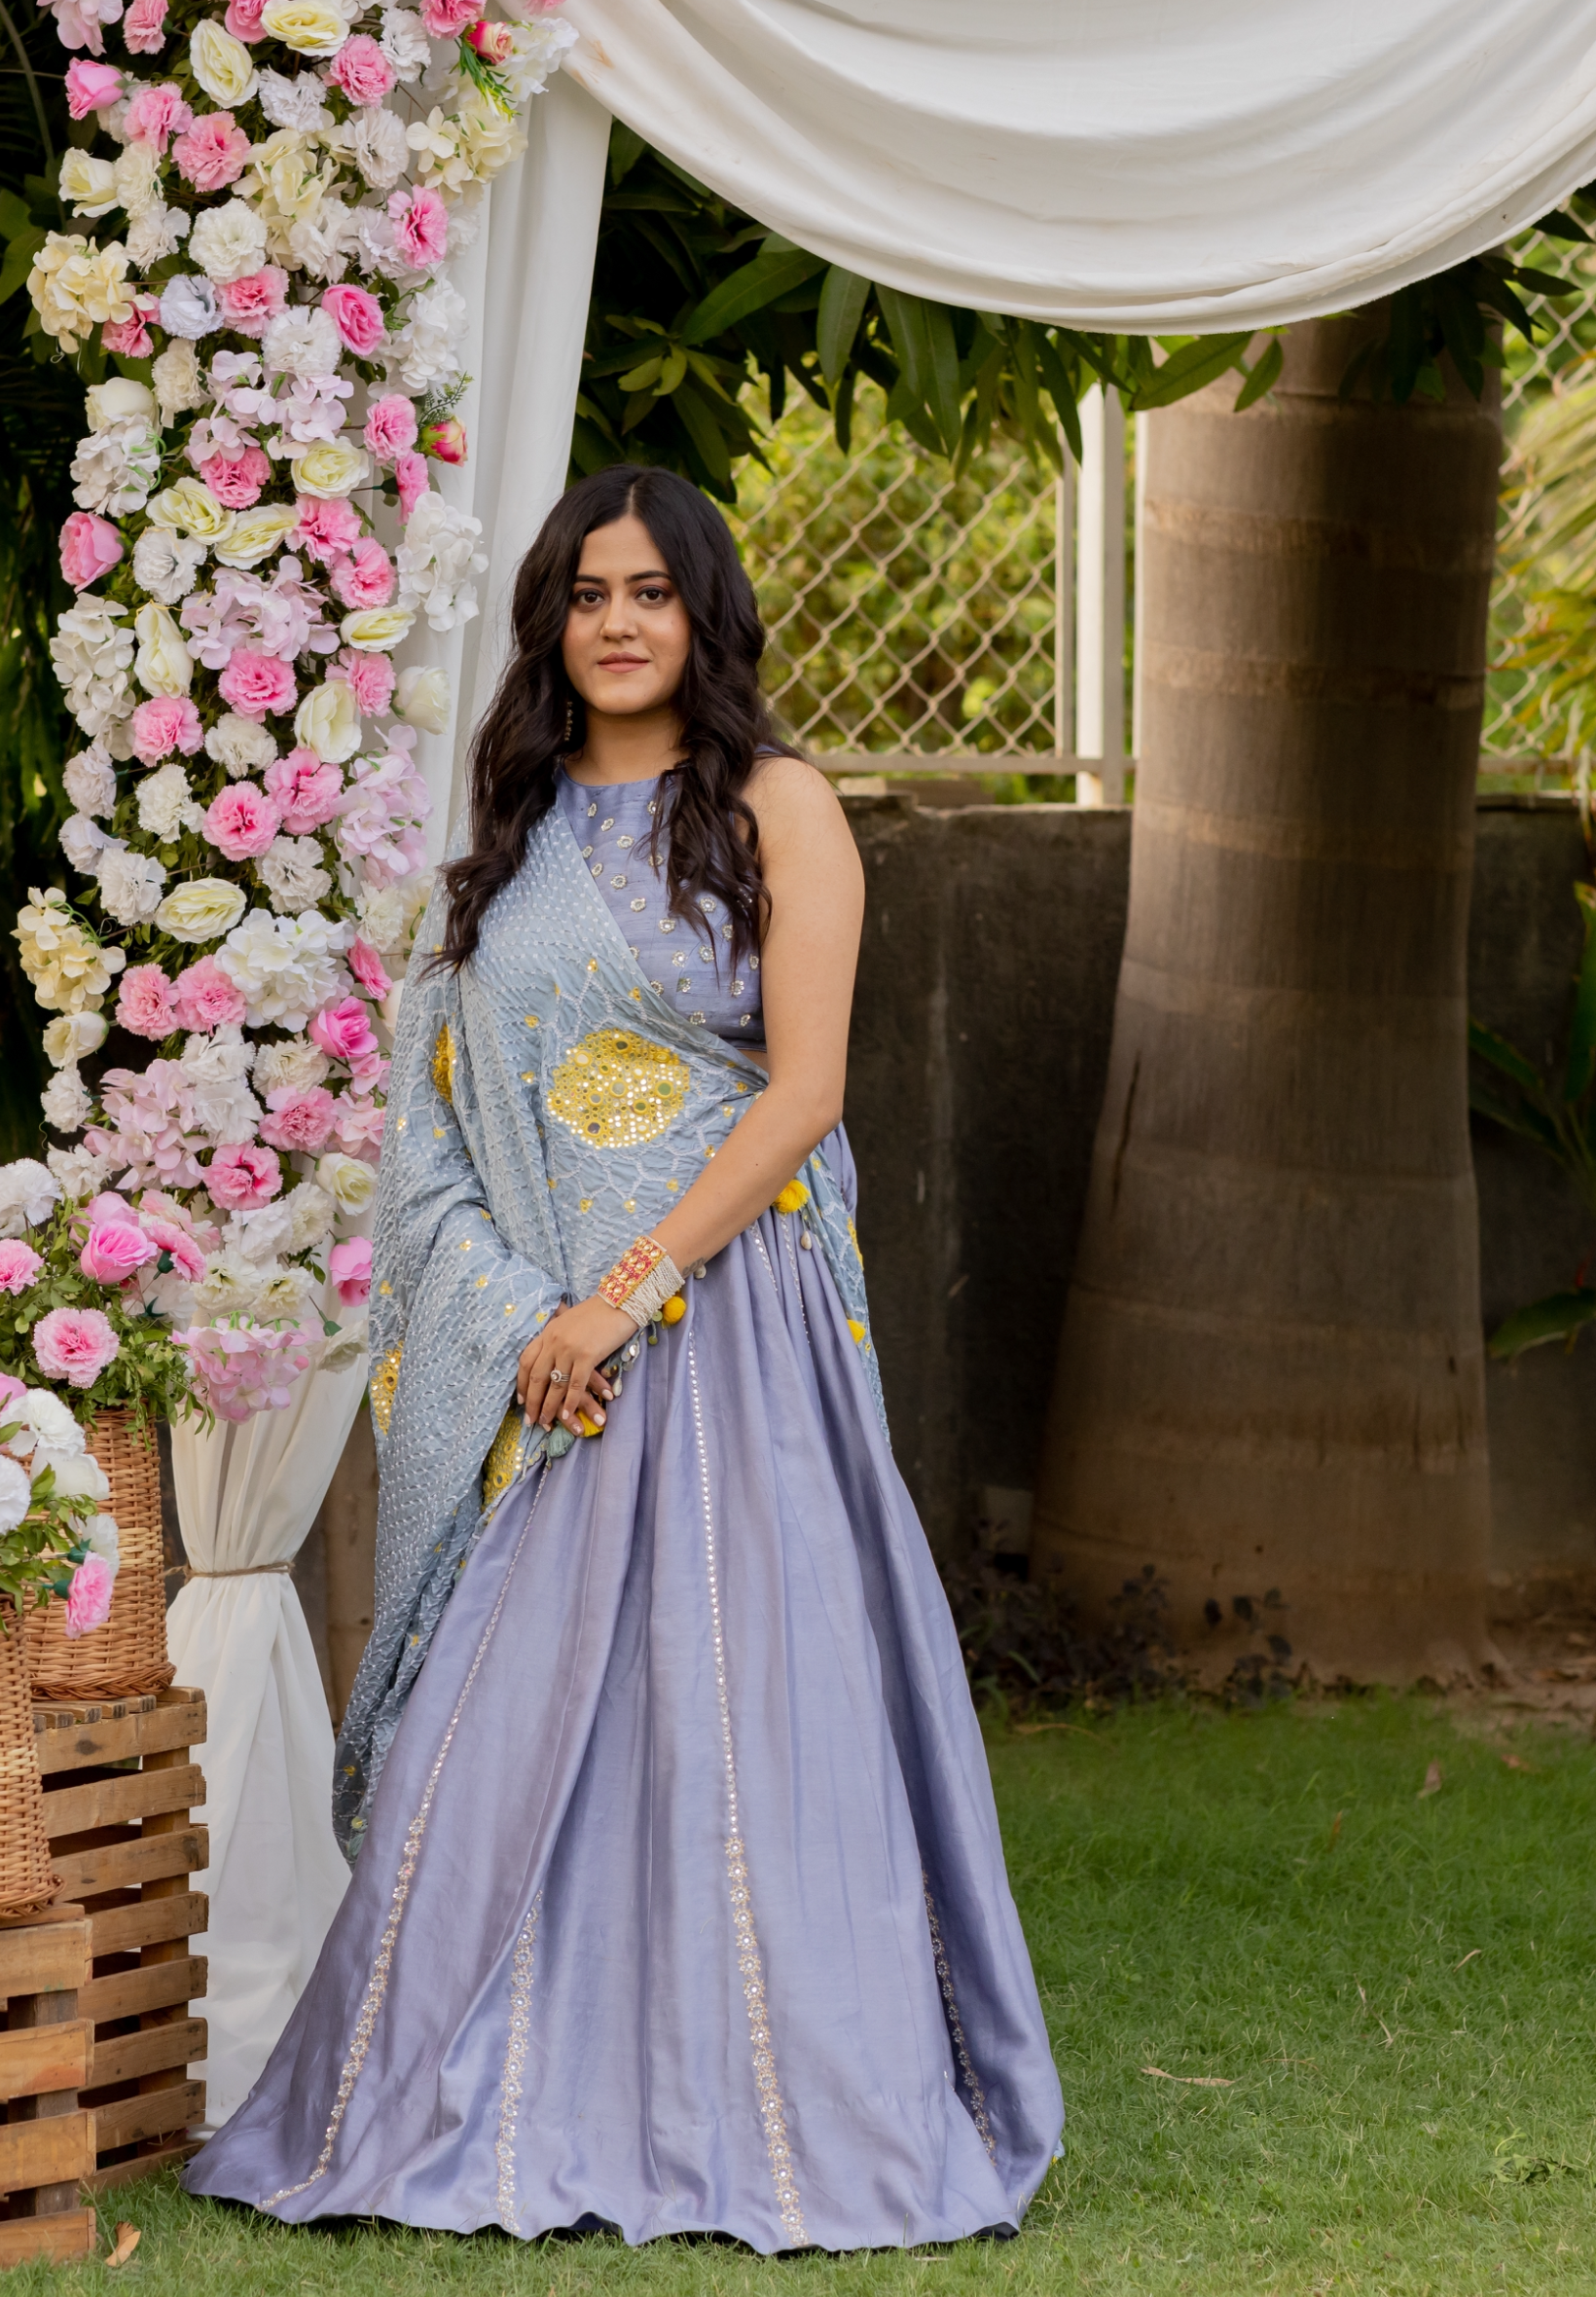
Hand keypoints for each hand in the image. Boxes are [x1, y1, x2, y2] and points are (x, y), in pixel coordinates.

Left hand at [516, 1295, 635, 1434]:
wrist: (620, 1301)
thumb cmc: (598, 1312)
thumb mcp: (569, 1320)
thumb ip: (557, 1334)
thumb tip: (550, 1348)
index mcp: (548, 1332)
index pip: (526, 1361)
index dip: (522, 1383)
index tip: (522, 1400)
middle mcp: (554, 1341)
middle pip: (536, 1377)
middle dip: (532, 1401)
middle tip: (530, 1419)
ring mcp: (569, 1349)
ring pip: (554, 1384)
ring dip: (549, 1406)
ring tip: (546, 1422)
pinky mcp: (588, 1356)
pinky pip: (575, 1385)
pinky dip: (570, 1403)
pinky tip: (566, 1415)